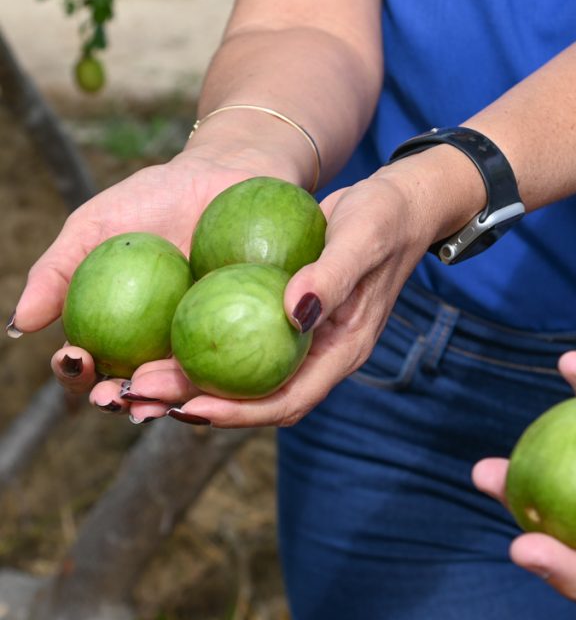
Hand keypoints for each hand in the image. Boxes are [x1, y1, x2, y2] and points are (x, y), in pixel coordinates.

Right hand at [13, 153, 266, 407]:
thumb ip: (58, 272)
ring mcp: (209, 346)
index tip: (75, 358)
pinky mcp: (253, 339)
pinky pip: (239, 365)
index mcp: (118, 330)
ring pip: (187, 388)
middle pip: (136, 389)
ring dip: (171, 402)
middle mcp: (161, 348)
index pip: (89, 365)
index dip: (76, 373)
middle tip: (118, 397)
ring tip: (163, 403)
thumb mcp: (97, 225)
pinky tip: (218, 383)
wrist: (228, 177)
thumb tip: (19, 326)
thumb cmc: (157, 198)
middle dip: (123, 403)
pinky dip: (226, 380)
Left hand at [112, 167, 440, 426]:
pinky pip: (238, 341)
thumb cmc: (383, 219)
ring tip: (133, 376)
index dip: (237, 414)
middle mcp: (317, 356)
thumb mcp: (360, 240)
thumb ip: (331, 278)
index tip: (187, 409)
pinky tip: (160, 333)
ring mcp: (300, 340)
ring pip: (241, 376)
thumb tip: (292, 316)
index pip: (286, 401)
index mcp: (340, 352)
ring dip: (190, 382)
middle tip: (136, 391)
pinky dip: (201, 345)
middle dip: (195, 403)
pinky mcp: (283, 318)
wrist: (396, 205)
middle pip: (253, 399)